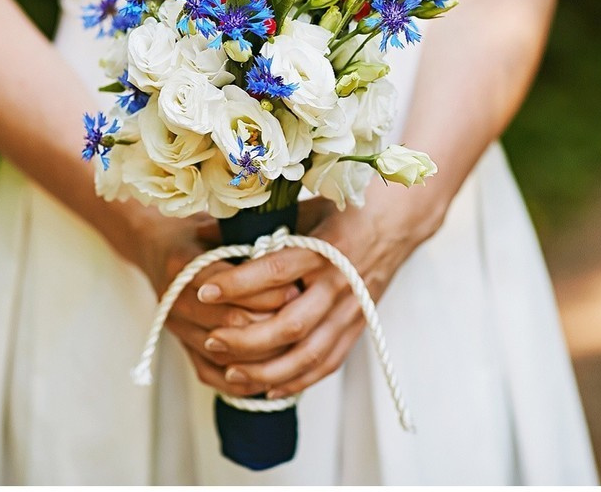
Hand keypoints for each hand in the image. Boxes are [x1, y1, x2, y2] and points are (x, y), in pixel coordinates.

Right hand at [101, 202, 300, 395]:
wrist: (156, 246)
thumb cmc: (200, 232)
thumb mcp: (220, 224)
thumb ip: (248, 236)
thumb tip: (292, 247)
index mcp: (182, 264)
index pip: (229, 288)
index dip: (266, 292)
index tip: (298, 289)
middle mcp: (174, 300)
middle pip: (228, 325)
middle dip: (270, 325)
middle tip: (304, 321)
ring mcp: (175, 328)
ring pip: (222, 354)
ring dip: (261, 357)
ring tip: (296, 349)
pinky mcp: (180, 346)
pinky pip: (210, 373)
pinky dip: (240, 381)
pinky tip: (270, 379)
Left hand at [196, 189, 448, 397]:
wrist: (397, 222)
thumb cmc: (344, 211)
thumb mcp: (304, 209)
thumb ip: (264, 229)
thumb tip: (210, 239)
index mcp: (325, 248)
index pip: (275, 271)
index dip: (237, 284)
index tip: (203, 291)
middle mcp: (340, 283)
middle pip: (290, 324)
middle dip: (246, 339)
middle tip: (211, 340)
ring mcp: (352, 310)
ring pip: (308, 354)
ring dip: (267, 370)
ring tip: (231, 373)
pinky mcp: (358, 327)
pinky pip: (328, 363)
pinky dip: (298, 381)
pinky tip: (268, 389)